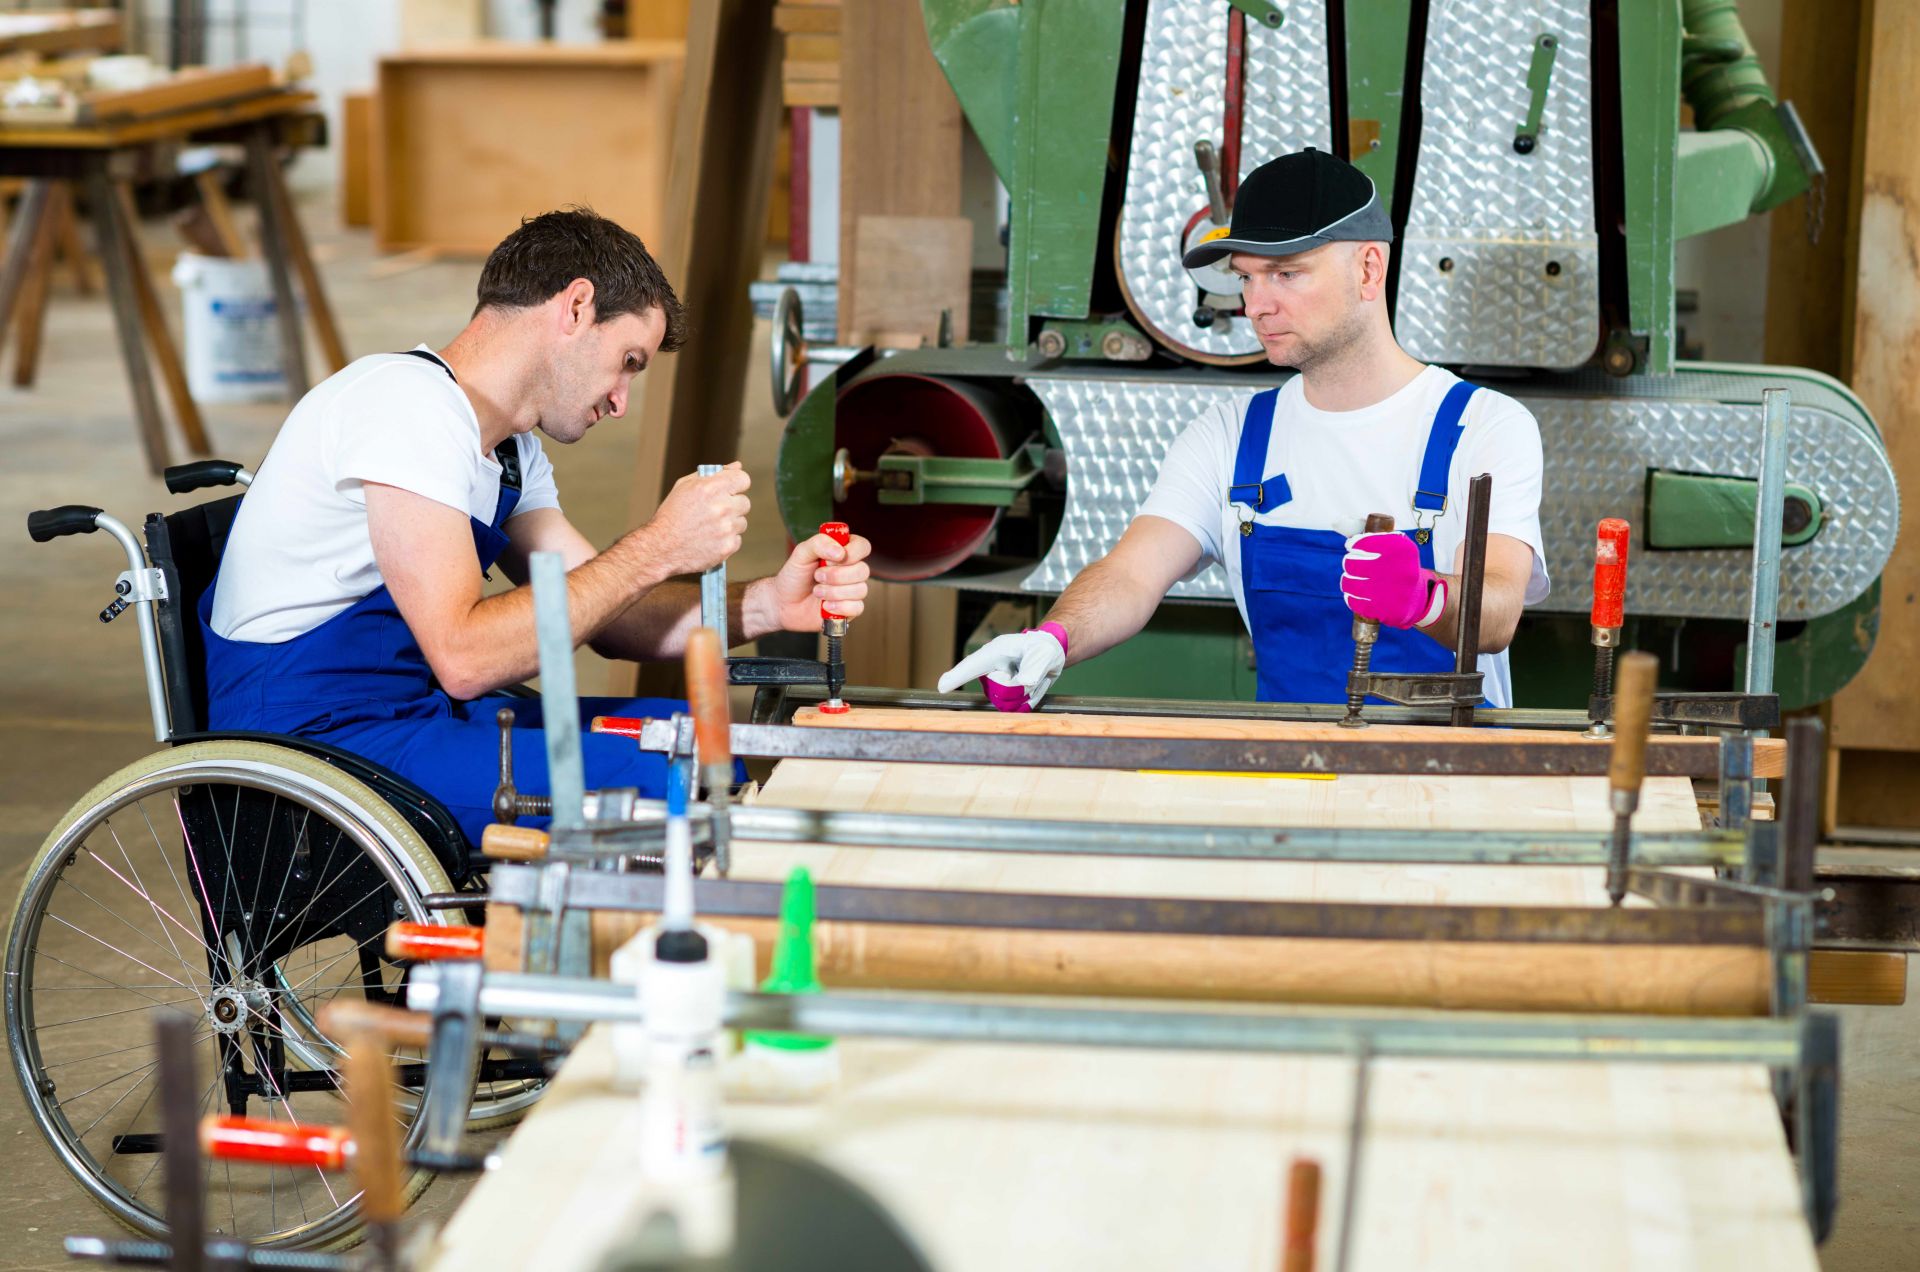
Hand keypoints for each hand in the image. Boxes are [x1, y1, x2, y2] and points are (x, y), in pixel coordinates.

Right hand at [643, 464, 750, 575]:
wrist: (660, 547)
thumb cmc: (671, 515)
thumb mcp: (685, 486)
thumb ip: (714, 474)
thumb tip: (737, 466)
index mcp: (711, 488)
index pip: (743, 479)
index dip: (736, 485)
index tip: (730, 491)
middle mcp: (722, 507)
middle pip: (744, 502)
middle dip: (732, 506)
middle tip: (713, 513)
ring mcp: (726, 528)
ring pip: (741, 522)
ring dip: (729, 524)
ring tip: (708, 528)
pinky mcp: (727, 547)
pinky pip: (737, 540)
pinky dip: (726, 541)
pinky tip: (709, 540)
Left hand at [765, 529, 872, 631]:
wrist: (784, 603)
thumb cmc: (794, 576)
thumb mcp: (801, 553)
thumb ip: (819, 544)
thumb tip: (840, 552)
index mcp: (843, 551)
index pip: (862, 546)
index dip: (851, 553)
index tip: (830, 559)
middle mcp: (851, 570)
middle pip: (863, 570)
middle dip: (836, 575)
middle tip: (817, 576)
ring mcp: (852, 590)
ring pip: (860, 590)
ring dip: (834, 592)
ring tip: (817, 592)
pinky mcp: (850, 609)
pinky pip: (857, 607)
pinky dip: (839, 607)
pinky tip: (825, 606)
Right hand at [936, 624, 1068, 711]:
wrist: (1052, 654)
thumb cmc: (1045, 648)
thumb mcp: (1044, 655)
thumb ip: (1035, 668)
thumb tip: (1026, 682)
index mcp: (996, 652)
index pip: (973, 665)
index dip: (957, 676)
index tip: (942, 687)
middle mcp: (992, 667)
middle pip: (998, 692)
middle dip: (1020, 691)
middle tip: (1035, 678)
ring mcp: (996, 680)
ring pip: (1006, 702)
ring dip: (1026, 696)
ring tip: (1035, 680)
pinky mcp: (1003, 691)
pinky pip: (1014, 706)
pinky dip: (1028, 700)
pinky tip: (1033, 688)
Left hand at [1341, 532, 1445, 628]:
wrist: (1415, 596)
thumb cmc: (1400, 567)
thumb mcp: (1397, 547)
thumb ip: (1374, 538)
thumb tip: (1348, 540)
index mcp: (1403, 551)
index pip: (1365, 543)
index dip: (1354, 544)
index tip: (1352, 546)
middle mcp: (1400, 571)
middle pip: (1353, 564)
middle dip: (1349, 562)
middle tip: (1352, 564)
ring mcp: (1392, 593)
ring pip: (1350, 583)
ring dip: (1348, 580)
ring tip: (1353, 579)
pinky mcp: (1385, 611)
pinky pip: (1354, 602)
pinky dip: (1351, 597)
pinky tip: (1356, 594)